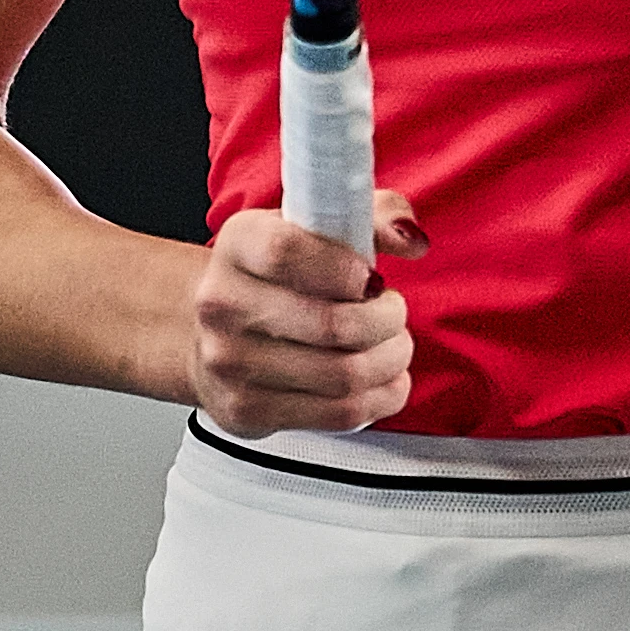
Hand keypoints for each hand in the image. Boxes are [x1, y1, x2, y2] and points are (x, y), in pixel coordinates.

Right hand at [186, 190, 425, 435]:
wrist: (219, 331)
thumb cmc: (285, 275)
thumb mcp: (324, 225)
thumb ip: (375, 216)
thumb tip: (410, 240)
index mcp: (238, 244)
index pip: (285, 253)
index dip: (344, 268)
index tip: (372, 277)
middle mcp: (222, 304)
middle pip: (331, 325)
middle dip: (388, 319)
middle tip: (394, 311)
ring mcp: (229, 362)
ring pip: (343, 374)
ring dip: (391, 359)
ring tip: (393, 343)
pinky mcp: (245, 410)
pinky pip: (338, 413)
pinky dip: (381, 396)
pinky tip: (384, 377)